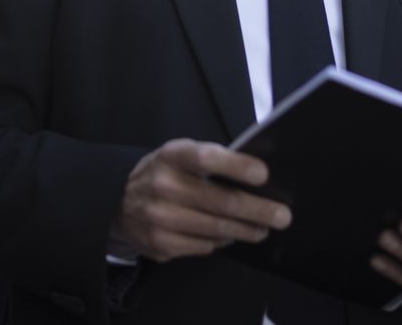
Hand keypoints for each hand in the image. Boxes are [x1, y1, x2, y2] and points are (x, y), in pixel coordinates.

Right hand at [113, 140, 290, 261]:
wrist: (119, 201)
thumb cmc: (165, 172)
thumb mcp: (181, 154)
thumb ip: (212, 160)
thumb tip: (257, 176)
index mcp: (172, 156)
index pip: (206, 158)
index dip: (236, 166)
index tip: (263, 175)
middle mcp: (163, 186)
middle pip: (220, 202)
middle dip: (257, 210)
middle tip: (282, 216)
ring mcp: (159, 219)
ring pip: (216, 229)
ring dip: (246, 230)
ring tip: (263, 229)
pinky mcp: (160, 245)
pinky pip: (203, 246)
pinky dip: (221, 240)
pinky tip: (231, 235)